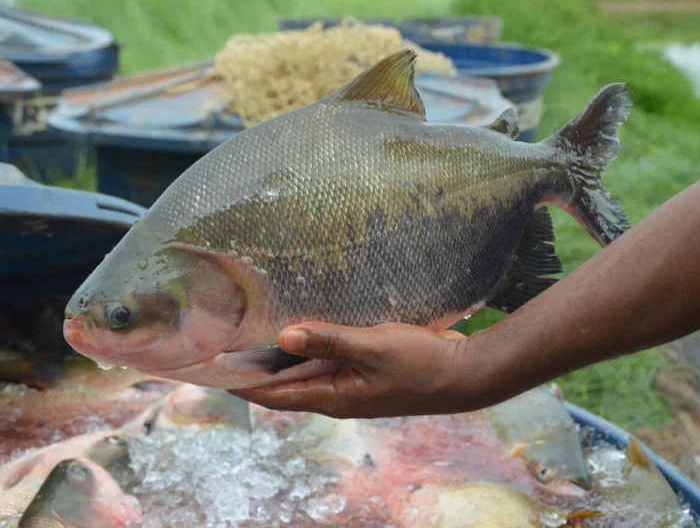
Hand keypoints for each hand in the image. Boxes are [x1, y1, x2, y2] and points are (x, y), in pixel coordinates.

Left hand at [228, 322, 495, 418]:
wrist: (463, 374)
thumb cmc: (420, 366)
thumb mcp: (371, 349)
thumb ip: (328, 341)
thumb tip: (283, 336)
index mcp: (333, 398)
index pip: (274, 395)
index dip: (242, 383)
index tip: (212, 367)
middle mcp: (337, 395)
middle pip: (286, 384)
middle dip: (256, 368)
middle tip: (229, 341)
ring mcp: (352, 384)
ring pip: (307, 371)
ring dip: (283, 355)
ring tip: (257, 331)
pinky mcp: (366, 370)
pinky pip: (329, 360)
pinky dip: (312, 346)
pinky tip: (307, 326)